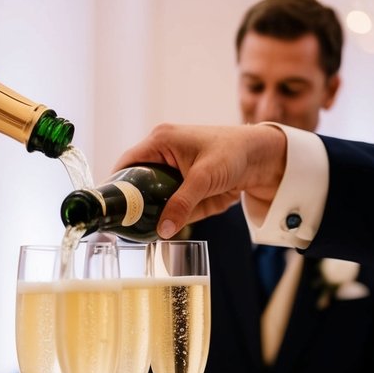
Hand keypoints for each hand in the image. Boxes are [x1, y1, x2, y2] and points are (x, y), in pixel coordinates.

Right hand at [113, 123, 286, 237]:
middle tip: (123, 225)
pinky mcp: (186, 186)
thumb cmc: (234, 153)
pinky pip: (170, 203)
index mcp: (161, 141)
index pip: (126, 163)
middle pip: (136, 182)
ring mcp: (174, 171)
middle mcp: (163, 154)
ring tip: (138, 231)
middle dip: (132, 203)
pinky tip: (160, 227)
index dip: (115, 184)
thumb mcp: (205, 179)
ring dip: (150, 211)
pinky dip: (168, 214)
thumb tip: (162, 231)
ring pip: (153, 196)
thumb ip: (182, 205)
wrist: (264, 158)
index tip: (109, 207)